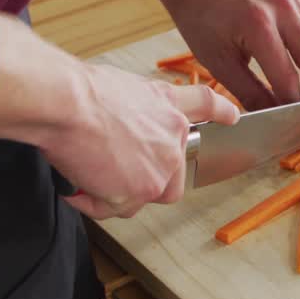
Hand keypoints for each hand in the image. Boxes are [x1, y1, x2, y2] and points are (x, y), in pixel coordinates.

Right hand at [49, 66, 238, 219]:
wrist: (67, 104)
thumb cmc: (82, 91)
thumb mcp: (122, 88)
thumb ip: (138, 112)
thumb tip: (123, 128)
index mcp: (168, 109)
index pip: (204, 106)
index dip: (220, 114)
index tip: (232, 118)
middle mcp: (171, 142)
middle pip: (170, 180)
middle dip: (141, 182)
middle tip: (110, 169)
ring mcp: (157, 171)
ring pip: (140, 199)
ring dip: (112, 193)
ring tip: (85, 172)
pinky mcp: (136, 194)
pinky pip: (112, 210)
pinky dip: (91, 202)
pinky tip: (76, 186)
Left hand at [137, 0, 299, 110]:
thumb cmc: (200, 19)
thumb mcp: (218, 61)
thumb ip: (249, 93)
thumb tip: (274, 122)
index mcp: (257, 23)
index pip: (287, 76)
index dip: (294, 107)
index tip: (296, 131)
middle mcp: (282, 9)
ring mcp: (294, 3)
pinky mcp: (297, 4)